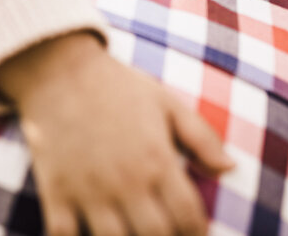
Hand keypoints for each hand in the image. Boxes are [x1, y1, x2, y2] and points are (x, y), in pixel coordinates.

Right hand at [0, 32, 233, 234]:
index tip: (194, 233)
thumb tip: (231, 169)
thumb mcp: (167, 103)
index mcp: (157, 158)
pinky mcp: (56, 191)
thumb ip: (203, 138)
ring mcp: (88, 189)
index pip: (188, 216)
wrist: (59, 70)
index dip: (197, 233)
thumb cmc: (118, 86)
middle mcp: (125, 179)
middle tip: (166, 234)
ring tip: (132, 235)